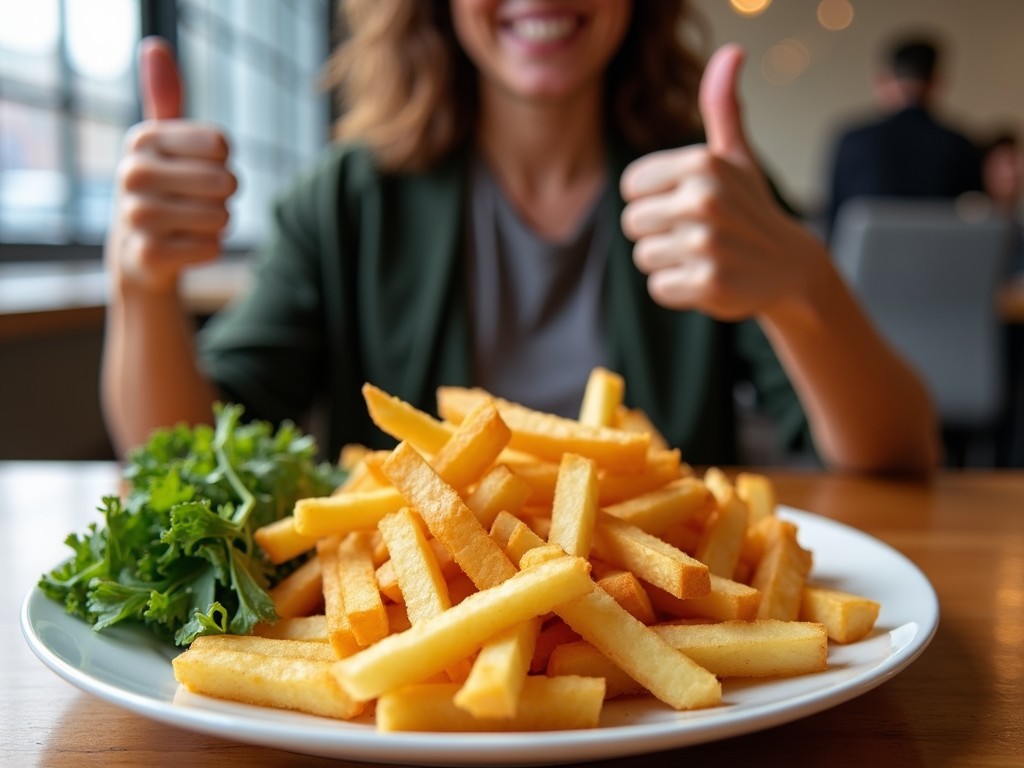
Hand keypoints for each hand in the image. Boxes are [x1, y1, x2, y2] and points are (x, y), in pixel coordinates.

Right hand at [107, 37, 236, 292]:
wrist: (139, 253)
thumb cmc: (163, 188)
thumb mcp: (163, 142)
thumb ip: (166, 98)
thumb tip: (154, 46)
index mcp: (143, 139)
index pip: (220, 145)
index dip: (224, 162)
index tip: (200, 168)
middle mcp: (133, 173)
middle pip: (224, 183)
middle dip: (225, 197)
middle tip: (200, 201)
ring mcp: (136, 217)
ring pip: (220, 218)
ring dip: (220, 223)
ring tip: (193, 222)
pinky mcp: (148, 255)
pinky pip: (211, 248)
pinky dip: (211, 248)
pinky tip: (188, 245)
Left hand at [620, 44, 823, 320]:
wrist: (789, 267)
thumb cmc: (749, 207)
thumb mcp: (735, 155)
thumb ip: (722, 106)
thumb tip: (732, 51)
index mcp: (701, 163)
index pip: (631, 187)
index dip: (653, 199)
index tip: (685, 203)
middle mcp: (703, 199)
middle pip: (633, 222)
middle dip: (659, 232)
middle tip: (698, 233)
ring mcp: (706, 243)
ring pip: (644, 256)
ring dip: (669, 261)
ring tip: (704, 255)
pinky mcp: (708, 284)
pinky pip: (659, 287)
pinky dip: (678, 289)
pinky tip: (707, 278)